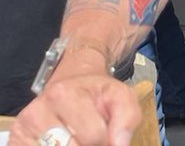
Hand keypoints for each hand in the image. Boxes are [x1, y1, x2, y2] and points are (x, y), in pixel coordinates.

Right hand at [10, 74, 140, 145]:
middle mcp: (38, 111)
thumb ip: (127, 118)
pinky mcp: (17, 140)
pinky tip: (61, 141)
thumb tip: (120, 144)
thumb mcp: (120, 96)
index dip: (105, 139)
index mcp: (64, 95)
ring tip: (76, 136)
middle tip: (90, 135)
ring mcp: (24, 128)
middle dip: (88, 145)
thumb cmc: (96, 93)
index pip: (93, 136)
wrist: (70, 83)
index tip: (105, 131)